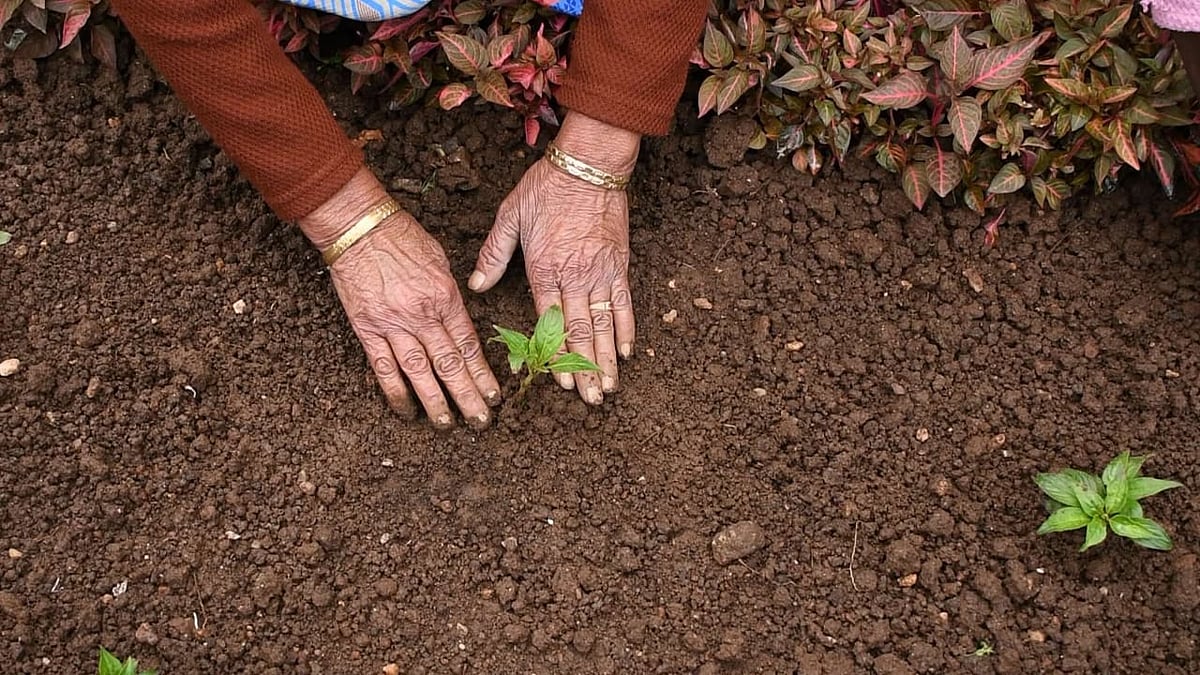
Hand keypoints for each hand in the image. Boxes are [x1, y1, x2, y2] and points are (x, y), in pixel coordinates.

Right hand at [301, 168, 500, 428]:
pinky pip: (383, 368)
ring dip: (435, 402)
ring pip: (419, 372)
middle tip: (481, 422)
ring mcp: (393, 324)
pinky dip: (395, 393)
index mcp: (445, 297)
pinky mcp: (367, 329)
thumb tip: (461, 323)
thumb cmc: (402, 237)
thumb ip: (451, 295)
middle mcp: (422, 315)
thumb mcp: (440, 261)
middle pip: (449, 364)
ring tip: (447, 425)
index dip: (482, 374)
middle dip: (467, 396)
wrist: (358, 226)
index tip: (494, 396)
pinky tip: (406, 411)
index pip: (468, 345)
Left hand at [468, 112, 639, 404]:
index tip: (558, 382)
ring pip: (604, 324)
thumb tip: (476, 284)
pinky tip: (625, 351)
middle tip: (589, 400)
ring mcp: (600, 271)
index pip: (549, 322)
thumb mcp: (510, 215)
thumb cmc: (546, 187)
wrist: (589, 164)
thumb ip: (493, 253)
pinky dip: (625, 328)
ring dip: (606, 358)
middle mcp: (574, 276)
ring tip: (608, 386)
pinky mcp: (619, 263)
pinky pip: (624, 302)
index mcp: (544, 269)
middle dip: (584, 369)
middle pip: (580, 332)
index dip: (554, 355)